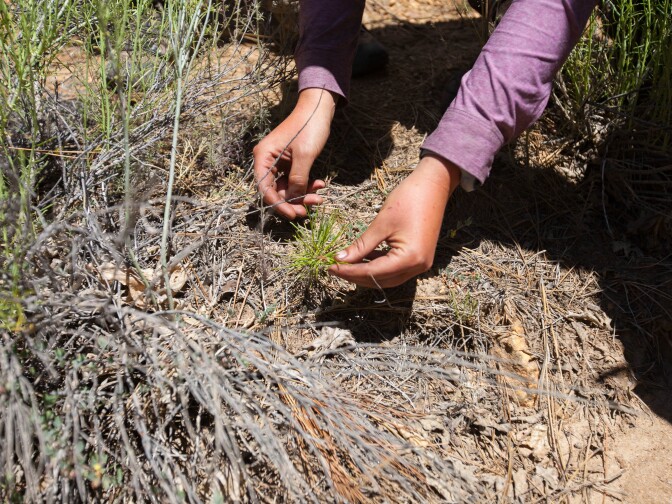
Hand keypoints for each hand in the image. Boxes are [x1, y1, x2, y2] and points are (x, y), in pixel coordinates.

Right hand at [253, 88, 336, 218]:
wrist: (319, 109)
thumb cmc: (309, 127)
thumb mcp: (305, 156)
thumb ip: (298, 179)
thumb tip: (293, 199)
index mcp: (263, 157)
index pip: (265, 188)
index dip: (278, 204)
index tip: (293, 214)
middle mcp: (267, 161)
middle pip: (276, 191)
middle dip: (293, 201)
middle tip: (308, 210)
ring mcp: (278, 163)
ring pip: (287, 188)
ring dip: (302, 195)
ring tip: (319, 197)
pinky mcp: (289, 163)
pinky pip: (295, 181)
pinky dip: (306, 186)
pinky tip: (319, 185)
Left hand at [329, 155, 460, 287]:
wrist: (434, 185)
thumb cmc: (408, 200)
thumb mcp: (381, 223)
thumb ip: (361, 245)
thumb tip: (340, 259)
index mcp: (410, 259)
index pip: (373, 273)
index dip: (350, 271)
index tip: (330, 266)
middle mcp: (417, 267)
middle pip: (380, 280)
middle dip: (356, 276)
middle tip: (333, 267)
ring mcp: (420, 264)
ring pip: (387, 278)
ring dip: (366, 272)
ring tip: (344, 264)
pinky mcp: (418, 257)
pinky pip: (394, 268)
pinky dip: (378, 265)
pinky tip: (362, 257)